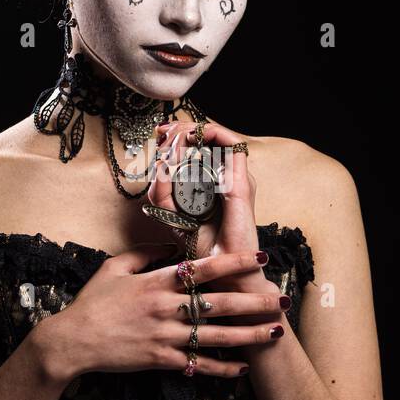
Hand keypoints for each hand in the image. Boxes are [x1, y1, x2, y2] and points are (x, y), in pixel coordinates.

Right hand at [34, 244, 286, 384]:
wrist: (73, 341)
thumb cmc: (92, 302)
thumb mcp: (114, 268)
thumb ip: (143, 254)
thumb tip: (167, 246)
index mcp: (157, 281)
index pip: (204, 267)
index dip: (234, 262)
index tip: (259, 258)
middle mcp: (166, 307)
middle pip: (219, 303)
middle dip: (254, 301)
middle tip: (282, 299)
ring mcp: (165, 335)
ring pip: (216, 336)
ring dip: (248, 335)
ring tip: (274, 332)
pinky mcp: (160, 359)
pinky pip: (197, 364)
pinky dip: (221, 368)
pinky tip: (242, 368)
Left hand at [148, 118, 263, 292]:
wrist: (223, 269)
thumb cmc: (202, 245)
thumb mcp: (171, 214)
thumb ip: (162, 191)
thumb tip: (161, 162)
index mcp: (211, 182)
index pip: (197, 148)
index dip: (178, 136)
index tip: (158, 134)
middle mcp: (225, 176)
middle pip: (206, 138)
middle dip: (181, 129)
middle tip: (162, 132)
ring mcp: (235, 177)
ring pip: (218, 137)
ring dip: (193, 130)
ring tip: (173, 136)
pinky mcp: (242, 182)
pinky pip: (233, 146)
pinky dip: (213, 135)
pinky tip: (192, 140)